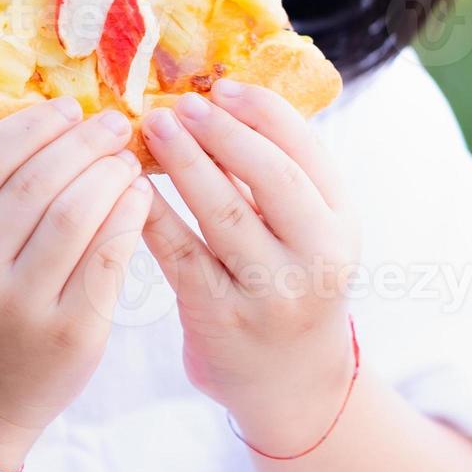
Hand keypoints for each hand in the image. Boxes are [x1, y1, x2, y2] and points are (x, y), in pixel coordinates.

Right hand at [0, 97, 149, 466]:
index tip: (69, 108)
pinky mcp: (70, 332)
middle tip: (115, 124)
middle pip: (37, 181)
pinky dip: (128, 216)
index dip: (34, 125)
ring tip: (128, 160)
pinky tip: (140, 197)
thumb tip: (60, 118)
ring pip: (75, 214)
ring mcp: (21, 306)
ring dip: (110, 174)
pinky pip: (108, 257)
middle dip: (84, 143)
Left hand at [138, 79, 360, 454]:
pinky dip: (154, 215)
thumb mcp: (312, 235)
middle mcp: (317, 257)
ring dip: (183, 162)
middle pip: (270, 177)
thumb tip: (225, 100)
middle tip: (181, 103)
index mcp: (342, 224)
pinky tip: (130, 186)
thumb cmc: (292, 289)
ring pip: (223, 213)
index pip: (306, 152)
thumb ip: (283, 180)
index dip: (262, 112)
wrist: (292, 384)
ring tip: (151, 128)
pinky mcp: (223, 318)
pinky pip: (181, 255)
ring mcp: (272, 291)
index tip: (223, 86)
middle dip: (221, 132)